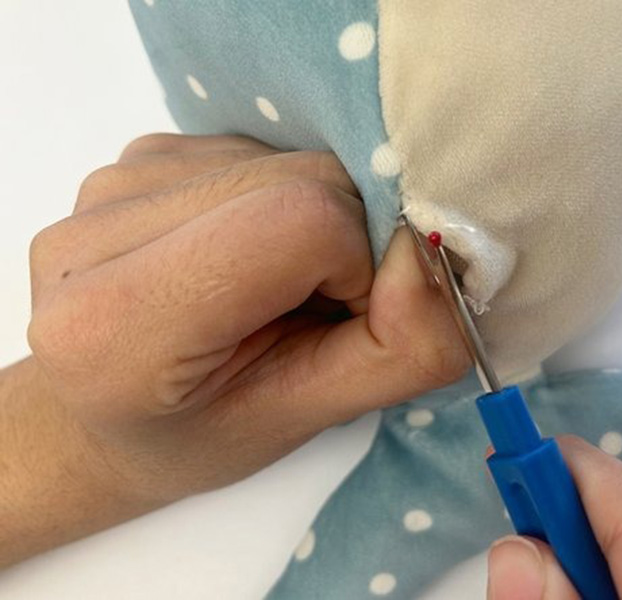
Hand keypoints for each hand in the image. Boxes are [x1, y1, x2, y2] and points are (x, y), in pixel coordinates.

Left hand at [1, 133, 467, 565]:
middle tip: (315, 308)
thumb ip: (398, 350)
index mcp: (117, 322)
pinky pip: (261, 154)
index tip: (340, 320)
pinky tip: (246, 255)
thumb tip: (442, 253)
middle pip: (301, 178)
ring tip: (271, 288)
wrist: (104, 411)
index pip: (301, 221)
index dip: (357, 266)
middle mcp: (97, 231)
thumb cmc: (197, 433)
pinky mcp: (141, 154)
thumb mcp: (305, 421)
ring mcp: (116, 179)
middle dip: (347, 242)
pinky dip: (281, 203)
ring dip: (314, 222)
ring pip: (288, 160)